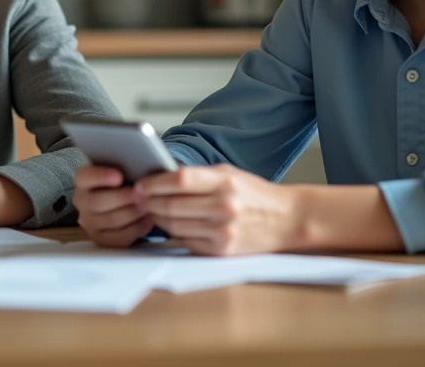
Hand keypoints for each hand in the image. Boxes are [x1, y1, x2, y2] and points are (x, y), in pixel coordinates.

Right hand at [72, 165, 154, 247]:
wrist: (123, 203)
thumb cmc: (124, 182)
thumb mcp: (121, 170)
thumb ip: (124, 168)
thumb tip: (138, 167)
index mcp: (83, 181)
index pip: (85, 177)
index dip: (100, 177)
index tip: (119, 176)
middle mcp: (82, 202)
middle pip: (97, 202)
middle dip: (122, 198)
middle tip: (141, 194)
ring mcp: (89, 223)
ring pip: (110, 220)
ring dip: (132, 213)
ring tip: (148, 206)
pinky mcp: (102, 239)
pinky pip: (119, 237)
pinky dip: (136, 228)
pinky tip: (147, 219)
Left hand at [136, 164, 301, 255]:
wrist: (286, 219)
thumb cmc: (255, 193)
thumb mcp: (229, 174)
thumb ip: (198, 176)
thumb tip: (160, 177)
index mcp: (224, 182)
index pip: (179, 179)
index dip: (154, 182)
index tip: (140, 183)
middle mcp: (223, 207)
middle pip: (172, 205)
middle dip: (149, 201)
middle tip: (138, 198)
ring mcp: (222, 231)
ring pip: (174, 225)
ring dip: (157, 218)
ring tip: (151, 209)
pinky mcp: (221, 250)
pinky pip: (186, 241)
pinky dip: (174, 233)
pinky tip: (170, 224)